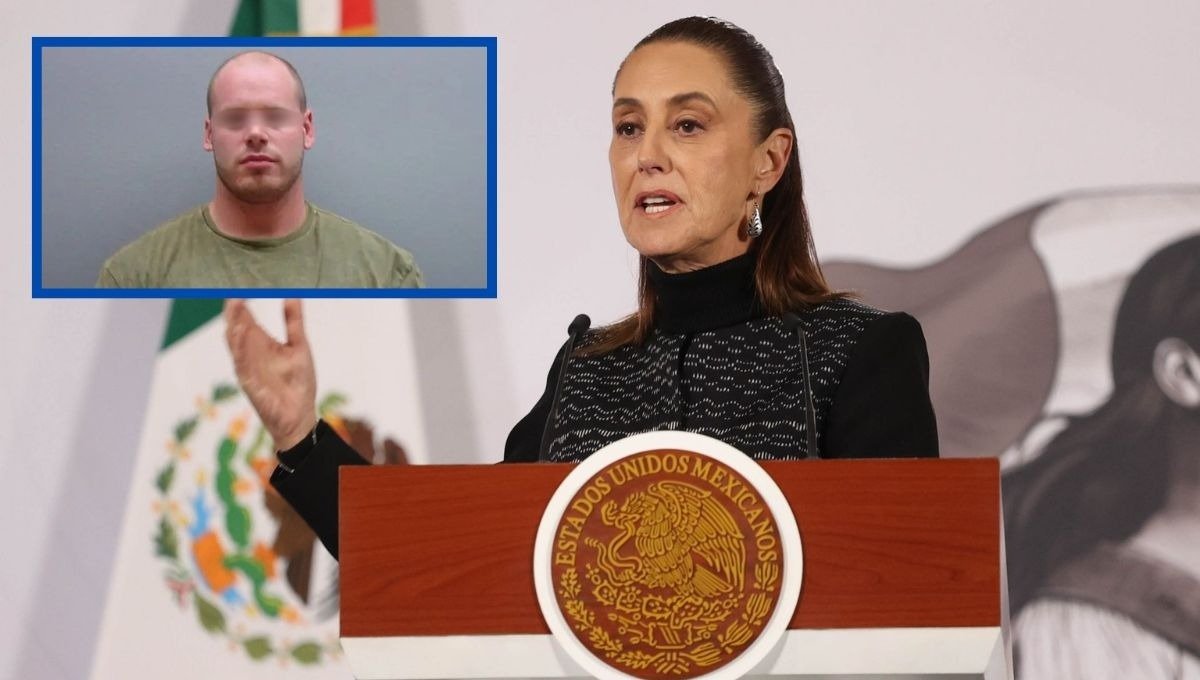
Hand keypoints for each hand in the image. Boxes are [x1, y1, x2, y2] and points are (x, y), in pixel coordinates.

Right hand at [224, 299, 317, 449]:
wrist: (300, 415)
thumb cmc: (298, 382)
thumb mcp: (299, 346)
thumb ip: (293, 322)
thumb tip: (292, 296)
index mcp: (261, 344)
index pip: (247, 321)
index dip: (242, 306)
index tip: (239, 288)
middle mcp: (251, 355)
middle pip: (237, 330)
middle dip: (235, 313)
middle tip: (234, 295)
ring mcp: (249, 369)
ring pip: (236, 345)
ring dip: (235, 327)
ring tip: (235, 308)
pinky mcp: (251, 385)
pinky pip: (243, 365)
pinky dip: (241, 351)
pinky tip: (241, 335)